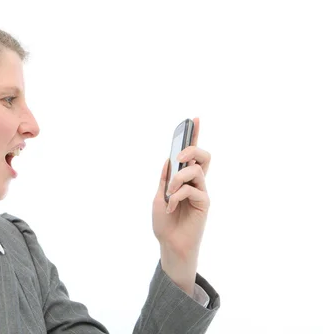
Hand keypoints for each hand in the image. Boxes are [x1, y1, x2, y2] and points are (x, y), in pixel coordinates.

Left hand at [152, 117, 211, 293]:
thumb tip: (168, 159)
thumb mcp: (158, 196)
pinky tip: (170, 206)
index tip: (194, 118)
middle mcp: (196, 183)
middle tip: (178, 157)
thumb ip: (165, 178)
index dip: (195, 136)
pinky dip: (177, 195)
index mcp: (184, 179)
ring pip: (196, 170)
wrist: (169, 244)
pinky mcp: (205, 203)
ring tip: (168, 193)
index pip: (192, 154)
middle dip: (191, 149)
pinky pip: (192, 189)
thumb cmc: (164, 222)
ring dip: (177, 178)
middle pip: (204, 156)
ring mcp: (202, 192)